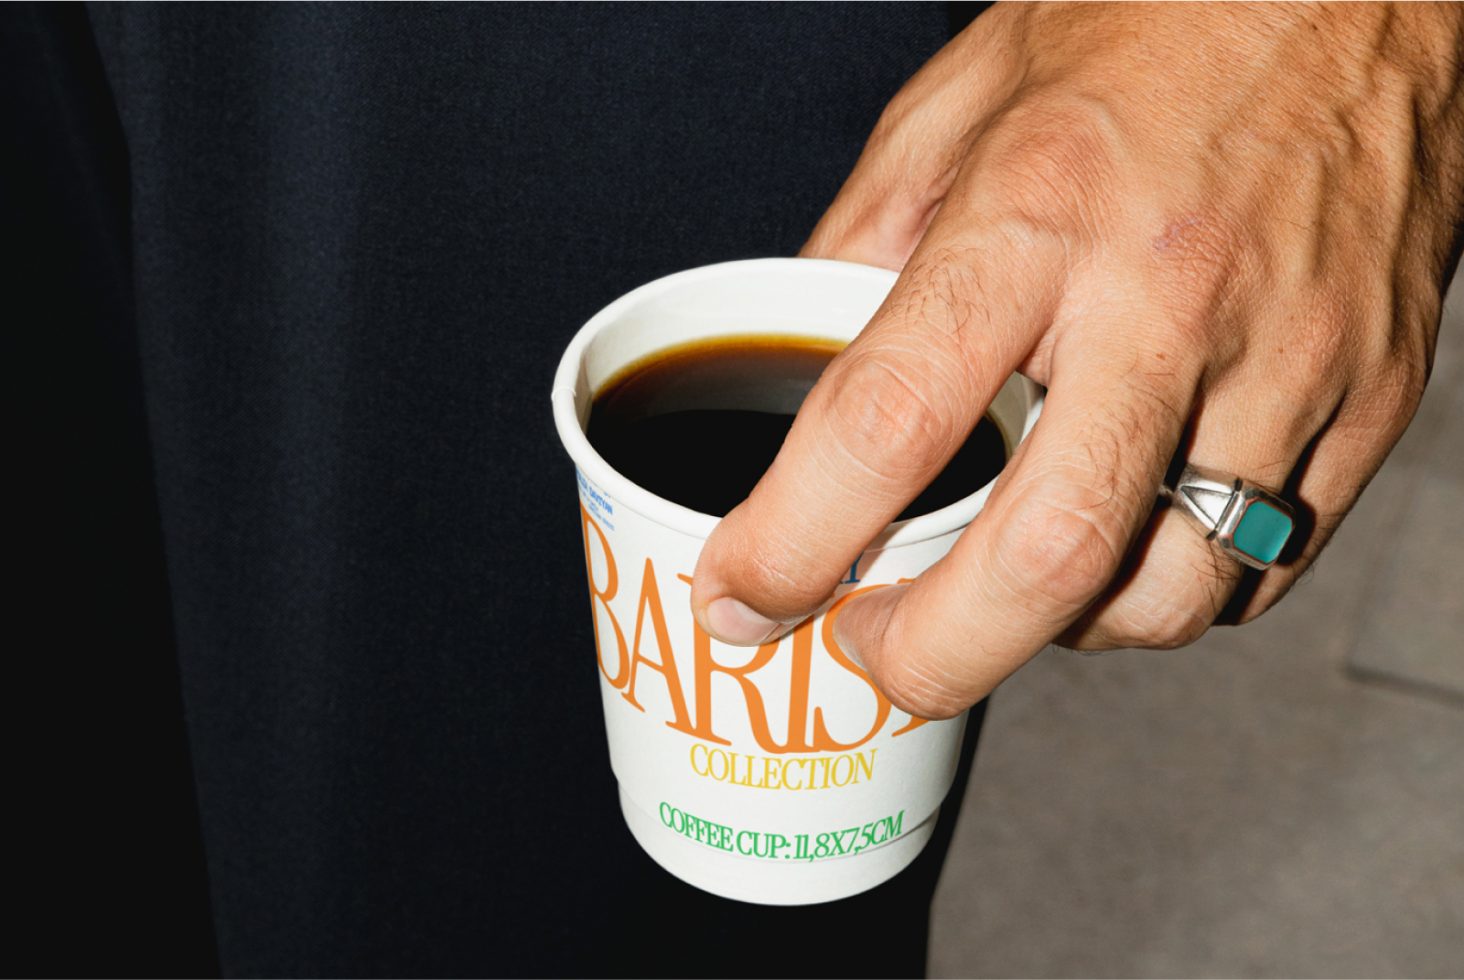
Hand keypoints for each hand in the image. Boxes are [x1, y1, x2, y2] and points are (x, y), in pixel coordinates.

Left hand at [690, 3, 1463, 718]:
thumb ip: (867, 243)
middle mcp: (1169, 301)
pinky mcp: (1370, 401)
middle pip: (1043, 559)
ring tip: (1005, 586)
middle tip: (872, 659)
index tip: (742, 596)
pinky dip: (1165, 593)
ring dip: (1056, 633)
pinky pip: (1262, 569)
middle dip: (930, 657)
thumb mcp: (959, 103)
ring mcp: (1289, 362)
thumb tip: (801, 360)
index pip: (889, 422)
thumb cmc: (1156, 23)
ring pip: (1167, 596)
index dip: (791, 544)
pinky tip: (1121, 541)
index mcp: (1040, 214)